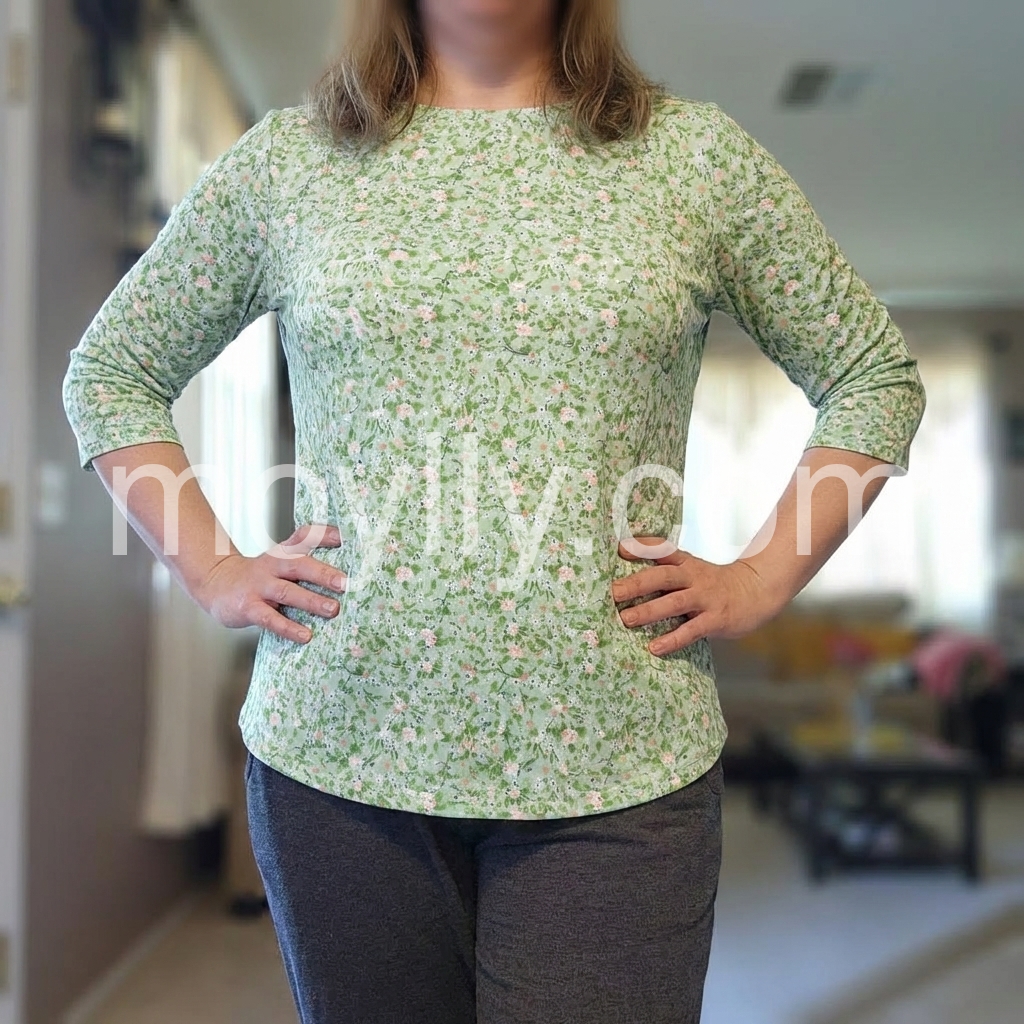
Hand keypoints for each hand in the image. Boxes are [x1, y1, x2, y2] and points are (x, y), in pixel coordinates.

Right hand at [193, 524, 346, 643]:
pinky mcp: (249, 608)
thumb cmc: (260, 574)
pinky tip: (305, 635)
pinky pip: (270, 619)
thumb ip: (306, 552)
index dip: (324, 535)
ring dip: (311, 601)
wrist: (216, 583)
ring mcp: (259, 587)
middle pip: (298, 565)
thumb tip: (342, 552)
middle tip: (344, 583)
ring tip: (332, 609)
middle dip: (323, 574)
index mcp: (282, 553)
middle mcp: (272, 566)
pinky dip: (288, 627)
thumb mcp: (280, 557)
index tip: (345, 538)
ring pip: (287, 592)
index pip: (304, 537)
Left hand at [610, 536, 780, 655]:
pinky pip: (691, 631)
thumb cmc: (715, 584)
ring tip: (627, 619)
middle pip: (663, 577)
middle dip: (637, 584)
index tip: (620, 549)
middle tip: (614, 592)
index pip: (663, 551)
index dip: (642, 548)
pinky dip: (672, 639)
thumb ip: (667, 572)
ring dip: (649, 611)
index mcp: (686, 564)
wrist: (756, 591)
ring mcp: (705, 599)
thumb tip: (629, 578)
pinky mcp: (715, 620)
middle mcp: (694, 578)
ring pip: (674, 603)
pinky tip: (654, 647)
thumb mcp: (693, 570)